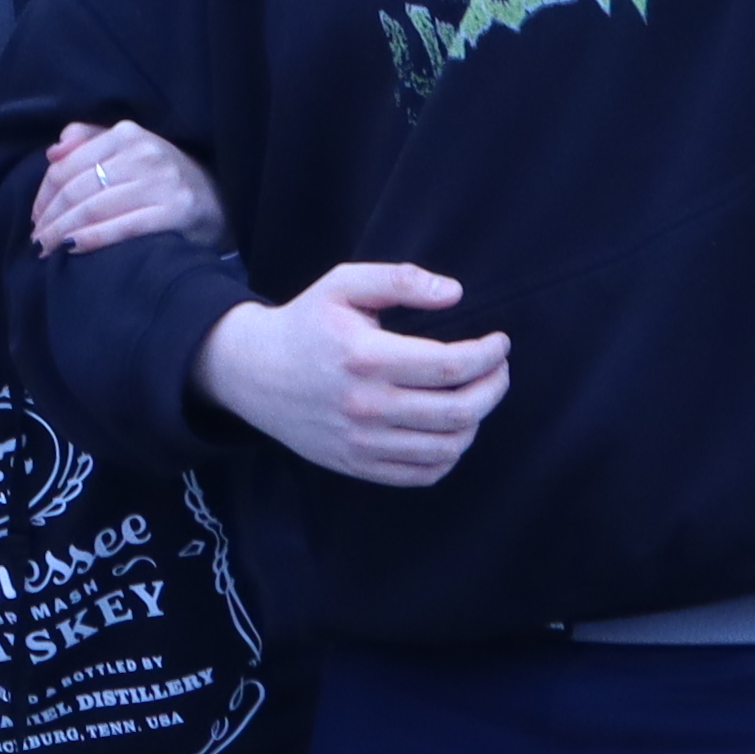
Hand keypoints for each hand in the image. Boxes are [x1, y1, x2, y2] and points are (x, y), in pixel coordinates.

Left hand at [31, 115, 228, 255]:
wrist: (219, 201)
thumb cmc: (164, 178)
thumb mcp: (131, 149)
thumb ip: (90, 141)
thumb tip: (53, 151)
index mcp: (127, 134)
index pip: (67, 165)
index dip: (44, 195)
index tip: (35, 217)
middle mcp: (143, 153)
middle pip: (77, 189)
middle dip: (50, 218)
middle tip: (36, 241)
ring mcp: (160, 182)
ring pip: (93, 209)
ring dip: (63, 233)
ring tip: (47, 251)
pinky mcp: (174, 210)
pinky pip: (122, 227)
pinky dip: (92, 240)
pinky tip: (72, 250)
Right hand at [192, 264, 510, 487]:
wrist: (255, 373)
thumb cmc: (306, 323)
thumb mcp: (343, 284)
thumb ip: (399, 280)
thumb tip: (453, 293)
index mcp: (365, 356)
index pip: (449, 365)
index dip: (488, 355)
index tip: (500, 342)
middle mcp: (365, 405)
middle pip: (458, 411)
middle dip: (494, 388)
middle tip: (499, 369)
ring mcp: (362, 441)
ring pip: (447, 447)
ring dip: (476, 421)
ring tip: (477, 396)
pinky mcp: (358, 464)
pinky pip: (423, 473)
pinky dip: (450, 454)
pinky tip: (451, 428)